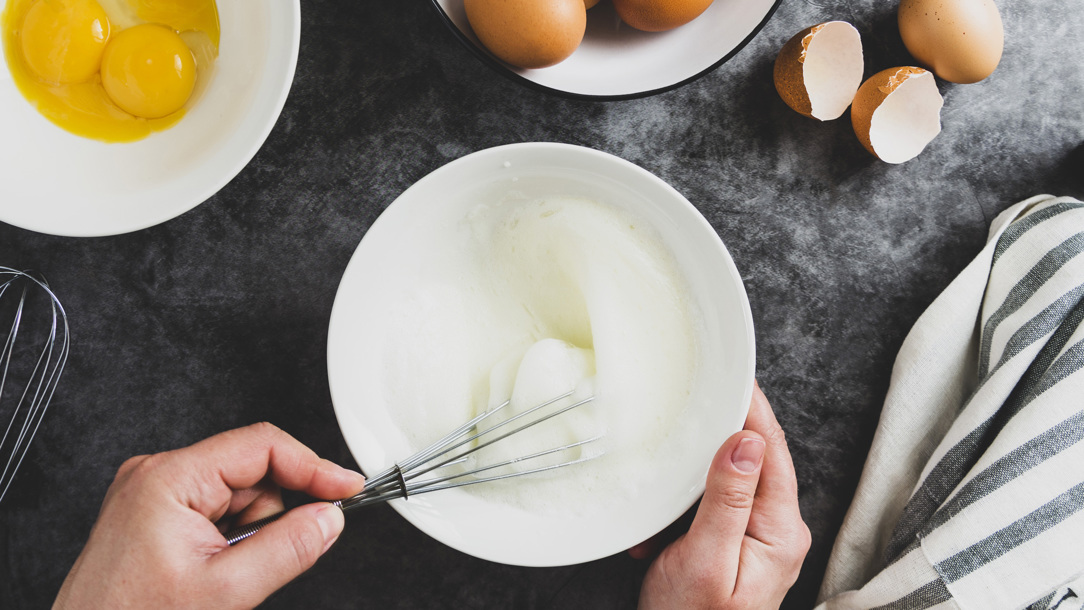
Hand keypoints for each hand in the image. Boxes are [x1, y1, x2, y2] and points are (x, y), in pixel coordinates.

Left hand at [53, 423, 365, 609]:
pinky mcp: (155, 516)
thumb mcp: (226, 591)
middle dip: (273, 514)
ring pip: (240, 495)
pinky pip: (219, 512)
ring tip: (225, 574)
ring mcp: (154, 495)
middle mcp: (157, 476)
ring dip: (251, 533)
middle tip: (263, 558)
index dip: (313, 466)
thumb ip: (288, 548)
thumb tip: (329, 519)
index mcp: (169, 478)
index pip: (262, 446)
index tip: (347, 488)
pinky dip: (233, 540)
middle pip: (253, 471)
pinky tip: (214, 571)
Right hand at [633, 382, 809, 608]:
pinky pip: (713, 503)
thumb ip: (728, 500)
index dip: (752, 407)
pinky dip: (683, 503)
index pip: (771, 450)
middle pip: (753, 457)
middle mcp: (777, 529)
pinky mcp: (734, 543)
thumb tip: (746, 440)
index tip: (734, 372)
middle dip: (718, 431)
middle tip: (696, 396)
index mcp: (780, 530)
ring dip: (694, 472)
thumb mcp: (706, 559)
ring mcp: (757, 537)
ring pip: (729, 477)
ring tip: (670, 466)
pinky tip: (662, 519)